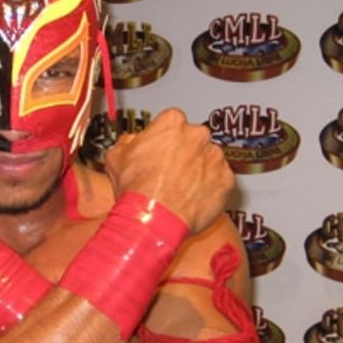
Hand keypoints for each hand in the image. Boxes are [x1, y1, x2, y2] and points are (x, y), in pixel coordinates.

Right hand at [104, 108, 232, 233]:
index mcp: (172, 122)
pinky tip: (193, 198)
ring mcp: (215, 157)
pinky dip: (210, 188)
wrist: (154, 220)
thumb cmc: (137, 190)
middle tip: (170, 172)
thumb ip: (127, 143)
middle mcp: (198, 134)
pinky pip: (220, 181)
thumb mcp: (116, 158)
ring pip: (209, 159)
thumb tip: (130, 143)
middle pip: (194, 139)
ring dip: (199, 170)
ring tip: (181, 189)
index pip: (172, 123)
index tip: (161, 152)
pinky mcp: (227, 179)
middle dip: (184, 153)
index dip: (165, 139)